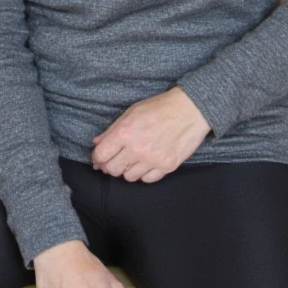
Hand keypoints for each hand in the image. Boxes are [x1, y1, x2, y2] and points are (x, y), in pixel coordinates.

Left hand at [90, 86, 211, 182]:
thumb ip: (112, 129)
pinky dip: (144, 174)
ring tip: (133, 159)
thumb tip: (97, 143)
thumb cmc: (160, 107)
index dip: (97, 158)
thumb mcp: (131, 112)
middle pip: (113, 170)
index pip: (101, 155)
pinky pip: (147, 179)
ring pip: (129, 177)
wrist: (189, 110)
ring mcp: (152, 159)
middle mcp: (137, 149)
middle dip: (110, 166)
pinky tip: (146, 163)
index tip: (99, 158)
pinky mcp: (167, 167)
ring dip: (127, 170)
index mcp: (125, 132)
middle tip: (114, 160)